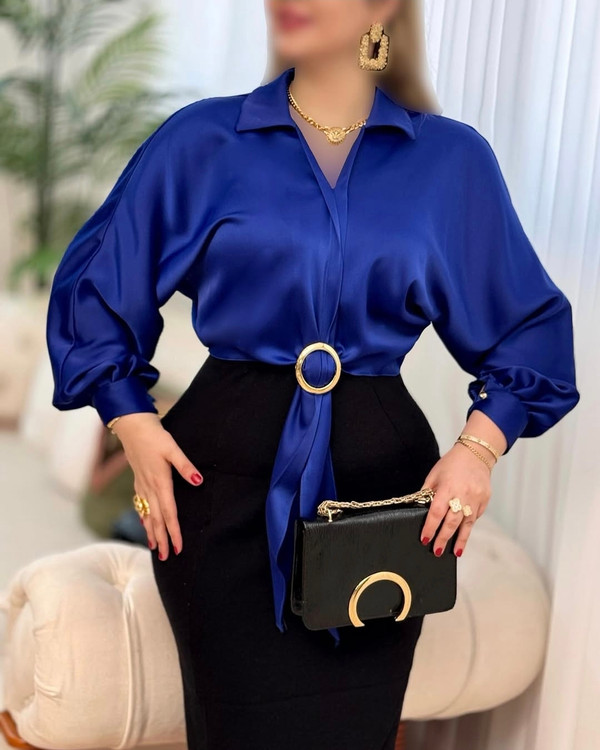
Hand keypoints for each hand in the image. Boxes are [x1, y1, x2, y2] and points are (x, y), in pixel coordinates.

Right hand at [112, 413, 203, 560]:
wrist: (131, 426)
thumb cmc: (153, 436)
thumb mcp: (172, 448)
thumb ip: (186, 466)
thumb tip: (198, 481)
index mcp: (160, 482)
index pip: (169, 513)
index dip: (174, 532)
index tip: (178, 547)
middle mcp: (149, 488)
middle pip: (157, 520)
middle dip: (163, 540)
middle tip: (168, 558)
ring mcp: (141, 485)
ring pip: (147, 515)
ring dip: (152, 533)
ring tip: (156, 549)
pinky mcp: (138, 481)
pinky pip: (141, 506)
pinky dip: (143, 519)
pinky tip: (145, 525)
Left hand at [419, 441, 492, 556]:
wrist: (476, 454)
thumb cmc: (451, 464)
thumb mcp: (434, 475)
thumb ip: (427, 493)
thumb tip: (420, 509)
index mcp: (447, 487)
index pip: (436, 512)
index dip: (430, 527)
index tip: (425, 539)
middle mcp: (462, 495)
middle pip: (452, 522)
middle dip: (444, 538)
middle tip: (437, 551)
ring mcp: (476, 498)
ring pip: (467, 524)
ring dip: (460, 539)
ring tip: (455, 552)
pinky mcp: (484, 500)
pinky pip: (475, 517)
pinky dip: (468, 526)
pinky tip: (463, 535)